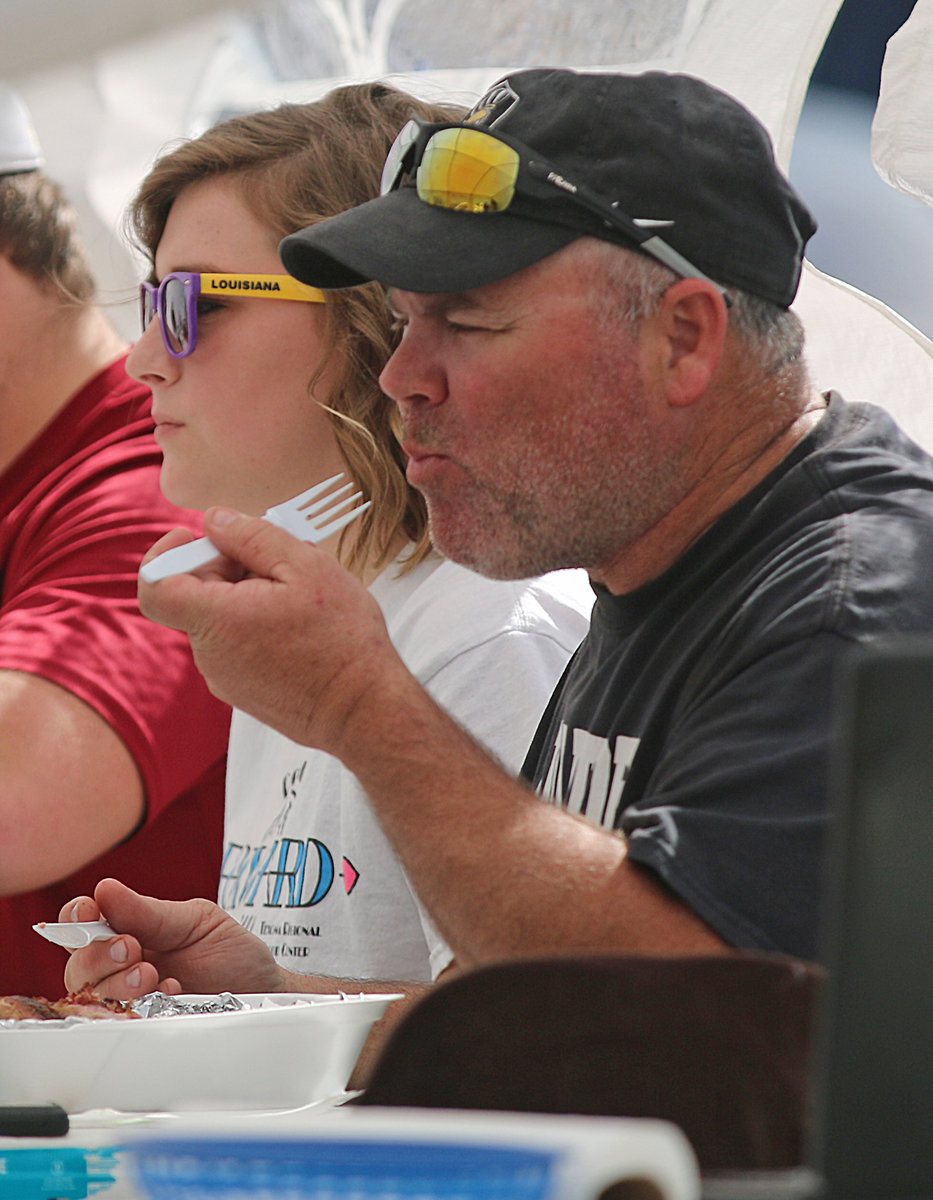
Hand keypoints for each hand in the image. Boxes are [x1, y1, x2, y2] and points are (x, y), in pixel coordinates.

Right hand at [59, 878, 283, 999]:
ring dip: (117, 982)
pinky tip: (171, 992)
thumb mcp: (197, 921)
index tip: (90, 911)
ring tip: (152, 973)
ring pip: (94, 994)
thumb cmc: (230, 952)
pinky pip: (122, 1020)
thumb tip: (105, 889)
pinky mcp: (145, 1025)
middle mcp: (122, 965)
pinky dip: (140, 1005)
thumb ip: (150, 912)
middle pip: (80, 964)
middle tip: (132, 947)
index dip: (78, 916)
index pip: (85, 921)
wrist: (264, 989)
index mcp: (130, 930)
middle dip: (99, 954)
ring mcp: (131, 998)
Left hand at [138, 508, 401, 755]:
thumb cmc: (343, 642)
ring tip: (298, 597)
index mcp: (218, 620)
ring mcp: (225, 678)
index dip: (166, 552)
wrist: (366, 710)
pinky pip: (236, 645)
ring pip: (219, 619)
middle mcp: (211, 654)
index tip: (193, 536)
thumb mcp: (307, 567)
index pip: (155, 583)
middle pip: (195, 595)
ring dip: (248, 597)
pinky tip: (298, 626)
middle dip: (228, 568)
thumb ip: (253, 536)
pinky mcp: (244, 691)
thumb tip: (215, 520)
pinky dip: (257, 625)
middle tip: (276, 560)